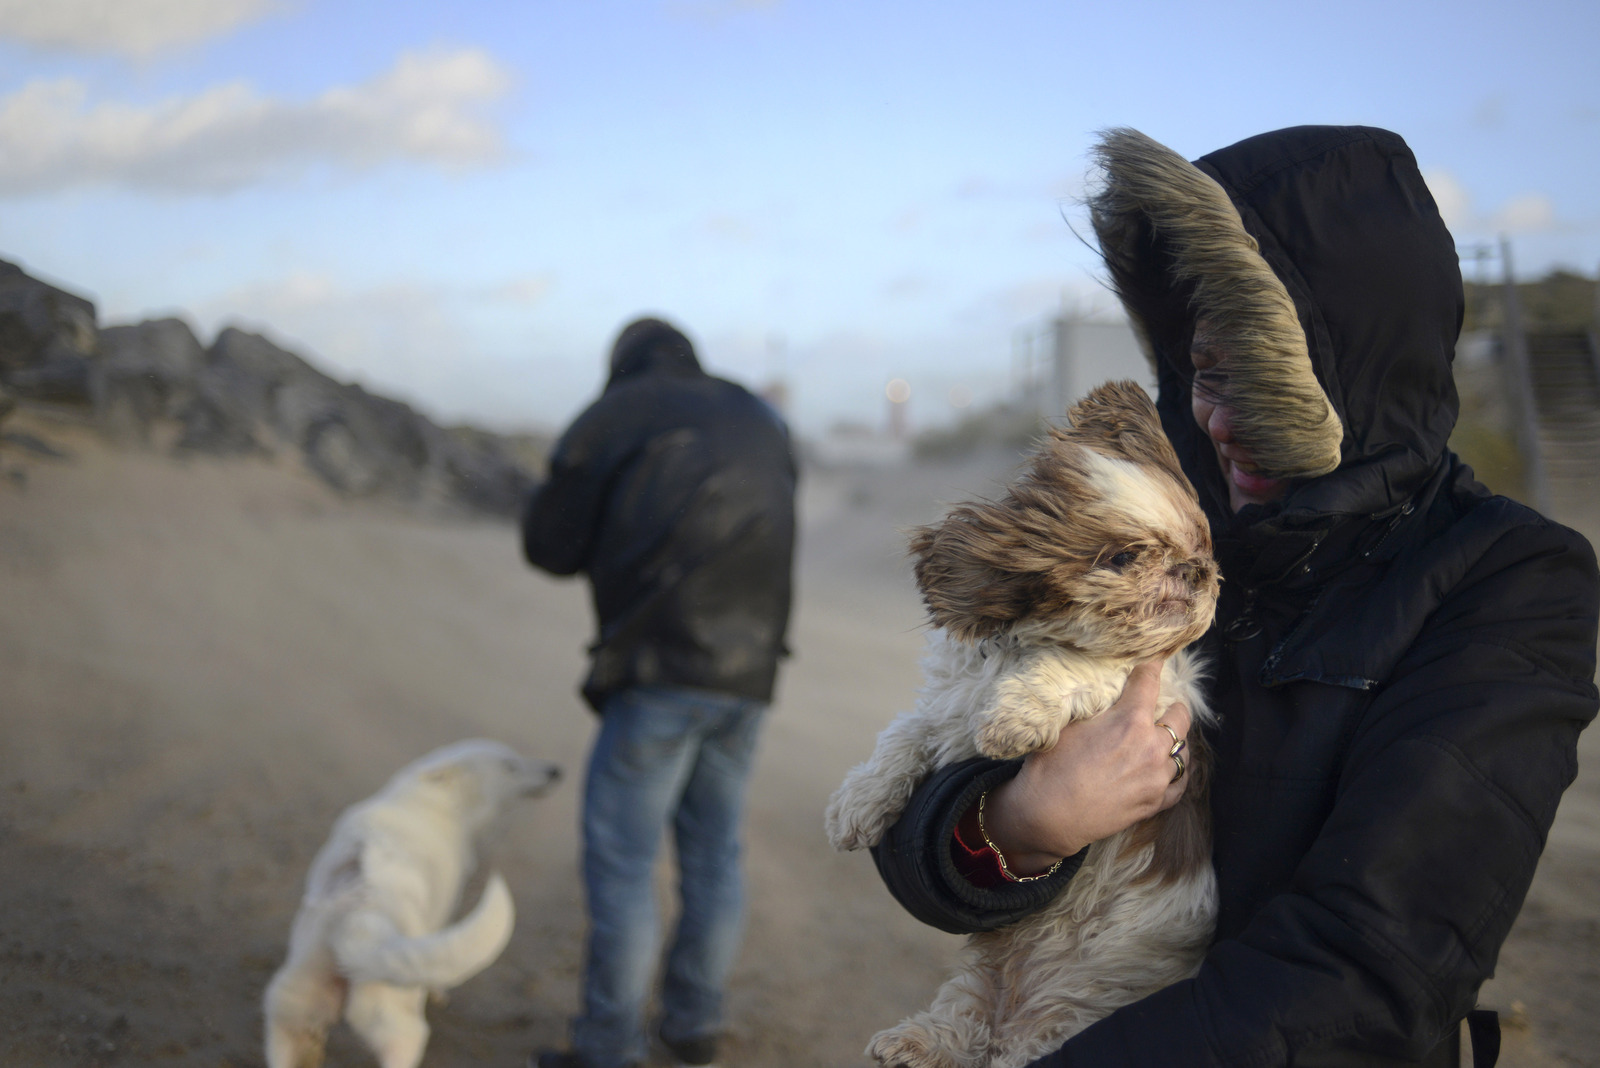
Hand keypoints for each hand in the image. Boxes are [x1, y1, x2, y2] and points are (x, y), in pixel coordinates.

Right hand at [976, 659, 1190, 872]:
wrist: (1048, 816)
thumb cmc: (1051, 767)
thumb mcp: (1068, 723)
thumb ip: (1097, 706)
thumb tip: (1106, 692)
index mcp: (1129, 721)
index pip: (1150, 680)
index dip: (1151, 665)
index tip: (1153, 659)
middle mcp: (1151, 747)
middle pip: (1180, 717)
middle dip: (1172, 707)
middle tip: (1161, 706)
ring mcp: (1157, 778)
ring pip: (1183, 751)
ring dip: (1174, 741)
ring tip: (1164, 738)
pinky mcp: (1155, 803)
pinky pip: (1181, 784)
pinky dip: (1178, 772)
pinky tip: (1170, 768)